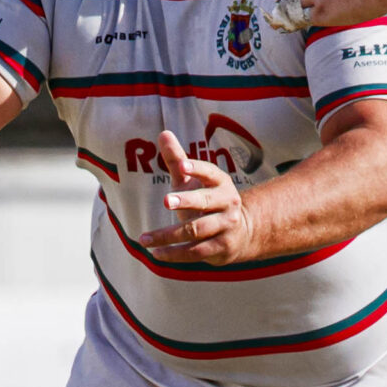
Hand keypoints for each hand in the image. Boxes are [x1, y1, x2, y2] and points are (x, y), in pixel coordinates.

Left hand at [136, 131, 259, 265]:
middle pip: (204, 202)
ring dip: (168, 236)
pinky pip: (196, 252)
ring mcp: (226, 226)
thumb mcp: (193, 181)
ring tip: (144, 239)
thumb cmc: (208, 200)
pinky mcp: (222, 248)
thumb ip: (177, 160)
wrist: (242, 232)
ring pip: (196, 231)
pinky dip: (175, 254)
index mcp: (220, 182)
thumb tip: (163, 133)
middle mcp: (227, 203)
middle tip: (165, 200)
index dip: (197, 169)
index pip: (210, 173)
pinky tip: (156, 253)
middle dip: (185, 201)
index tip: (182, 166)